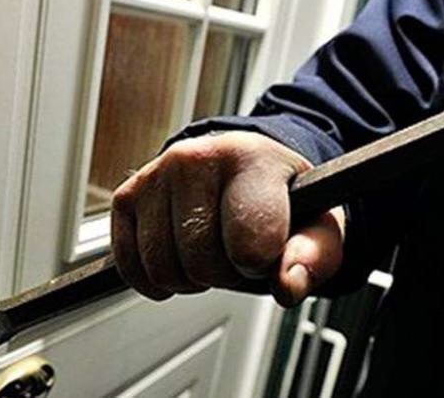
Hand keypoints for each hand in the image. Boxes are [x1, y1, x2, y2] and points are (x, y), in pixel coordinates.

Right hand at [111, 131, 344, 306]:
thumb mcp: (317, 226)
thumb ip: (311, 258)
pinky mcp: (127, 195)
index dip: (260, 264)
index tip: (265, 251)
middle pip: (202, 261)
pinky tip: (177, 259)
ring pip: (162, 267)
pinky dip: (153, 279)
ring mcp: (155, 174)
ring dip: (189, 279)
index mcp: (251, 159)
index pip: (249, 240)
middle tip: (235, 254)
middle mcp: (195, 157)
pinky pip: (129, 264)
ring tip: (208, 253)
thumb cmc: (279, 199)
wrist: (241, 168)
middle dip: (223, 274)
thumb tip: (287, 285)